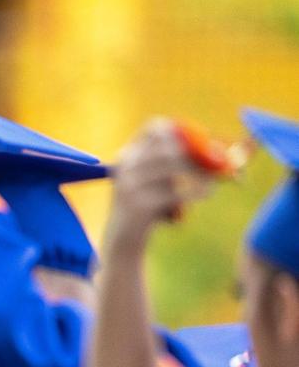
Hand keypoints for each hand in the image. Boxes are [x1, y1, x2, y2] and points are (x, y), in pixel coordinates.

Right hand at [105, 118, 211, 259]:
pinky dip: (197, 192)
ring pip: (175, 164)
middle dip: (199, 152)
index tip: (200, 142)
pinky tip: (206, 194)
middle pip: (170, 144)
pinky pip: (176, 193)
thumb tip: (244, 146)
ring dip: (201, 172)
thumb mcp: (162, 182)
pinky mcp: (138, 205)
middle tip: (220, 161)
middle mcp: (127, 165)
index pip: (154, 126)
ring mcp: (130, 185)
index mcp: (130, 153)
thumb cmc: (150, 206)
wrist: (123, 240)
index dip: (181, 130)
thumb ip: (187, 164)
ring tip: (213, 183)